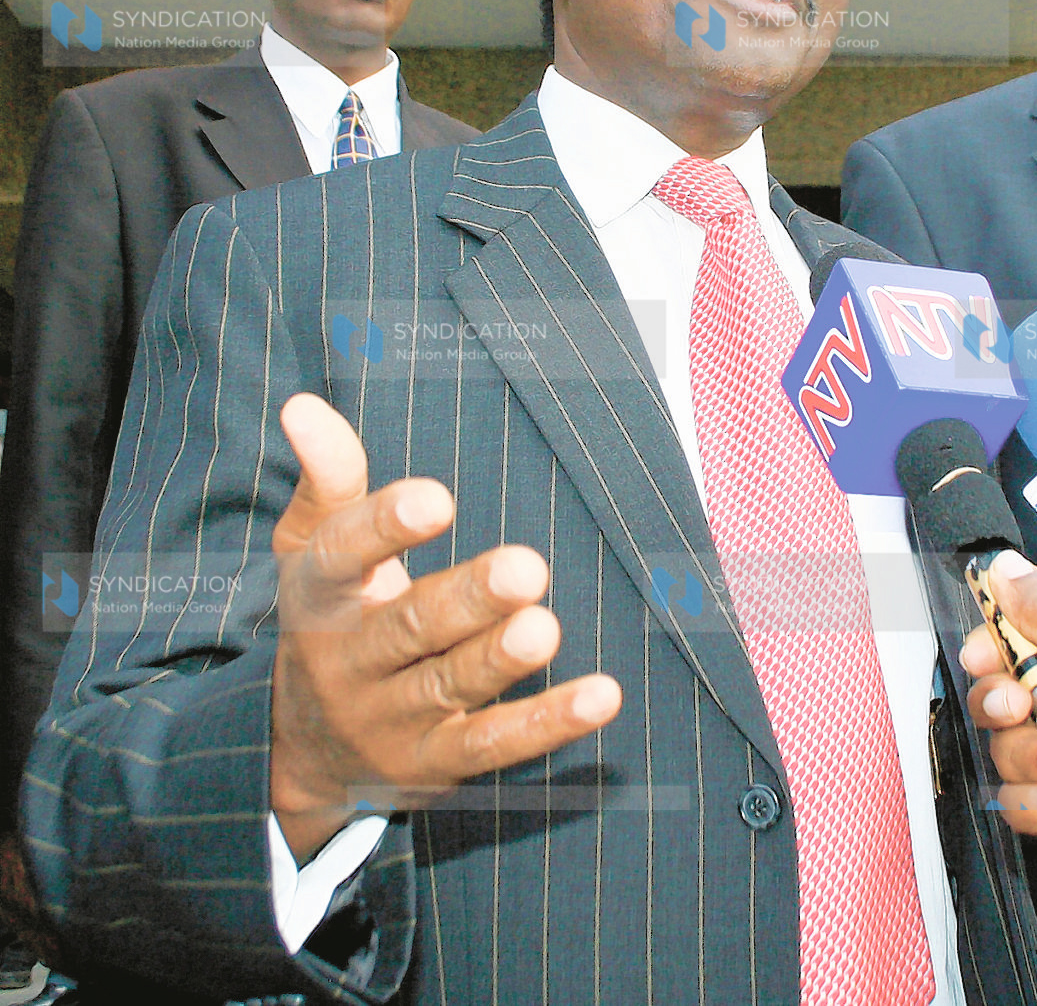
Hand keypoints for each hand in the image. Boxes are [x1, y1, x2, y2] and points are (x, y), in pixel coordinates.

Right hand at [269, 394, 621, 860]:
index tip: (435, 498)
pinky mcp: (438, 764)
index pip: (343, 556)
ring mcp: (393, 719)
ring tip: (544, 628)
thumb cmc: (333, 616)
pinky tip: (602, 696)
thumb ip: (329, 480)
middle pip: (408, 627)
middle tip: (524, 568)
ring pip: (449, 686)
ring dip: (499, 660)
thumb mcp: (312, 549)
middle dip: (466, 600)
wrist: (301, 753)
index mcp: (320, 596)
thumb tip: (305, 405)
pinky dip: (548, 724)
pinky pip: (494, 746)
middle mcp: (350, 661)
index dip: (385, 526)